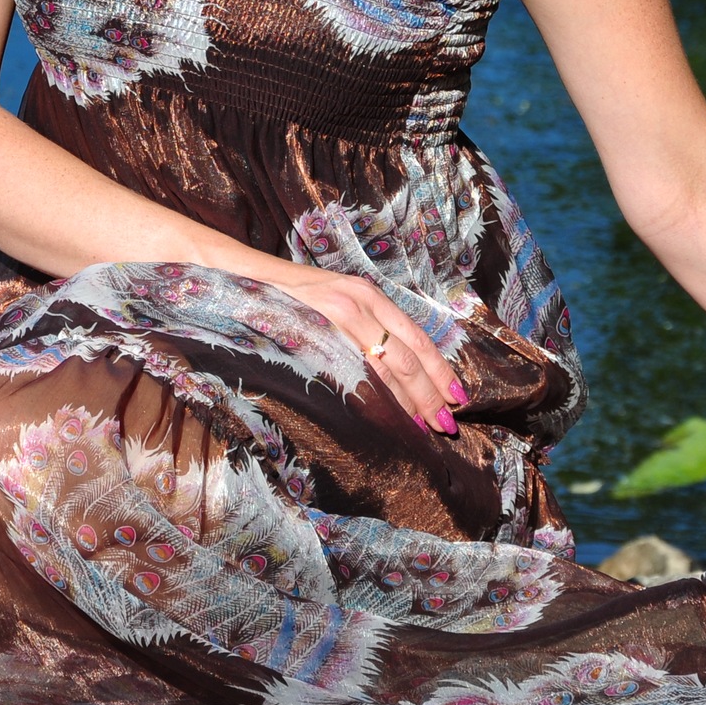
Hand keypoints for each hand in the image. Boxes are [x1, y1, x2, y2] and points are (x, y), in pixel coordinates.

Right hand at [264, 264, 464, 434]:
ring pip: (389, 365)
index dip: (439, 369)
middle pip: (409, 355)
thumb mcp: (337, 302)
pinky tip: (387, 413)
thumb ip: (364, 326)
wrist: (249, 279)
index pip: (417, 337)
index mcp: (370, 295)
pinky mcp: (321, 328)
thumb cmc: (292, 298)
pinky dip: (378, 394)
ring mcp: (342, 314)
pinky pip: (358, 369)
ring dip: (410, 400)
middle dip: (431, 392)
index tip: (456, 396)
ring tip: (425, 425)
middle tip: (447, 423)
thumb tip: (395, 370)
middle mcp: (363, 301)